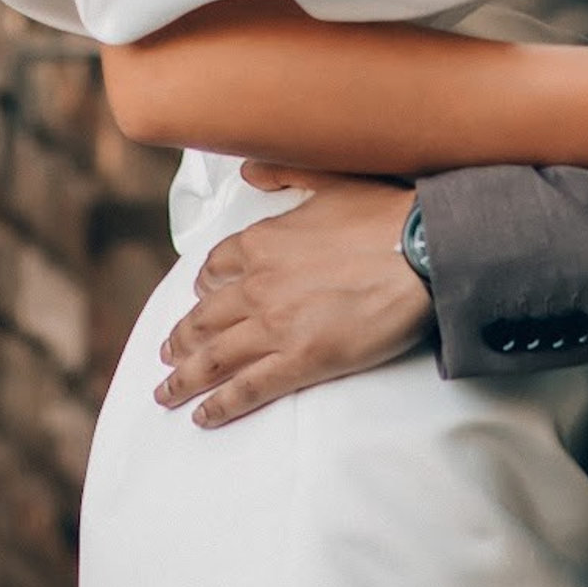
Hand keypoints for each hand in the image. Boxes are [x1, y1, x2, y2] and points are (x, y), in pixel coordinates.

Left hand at [154, 169, 436, 427]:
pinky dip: (220, 405)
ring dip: (183, 378)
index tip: (199, 299)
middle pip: (204, 319)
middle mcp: (258, 285)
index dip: (202, 288)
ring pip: (214, 358)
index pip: (215, 269)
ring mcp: (275, 326)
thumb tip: (247, 168)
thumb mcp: (329, 178)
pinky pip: (247, 389)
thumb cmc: (384, 213)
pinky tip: (202, 417)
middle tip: (166, 354)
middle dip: (180, 339)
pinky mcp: (300, 361)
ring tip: (165, 392)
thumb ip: (284, 172)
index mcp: (261, 243)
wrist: (422, 251)